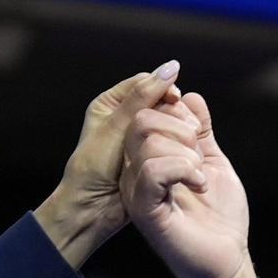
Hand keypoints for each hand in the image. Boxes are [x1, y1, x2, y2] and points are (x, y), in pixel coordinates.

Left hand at [32, 63, 186, 268]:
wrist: (90, 210)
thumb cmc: (93, 169)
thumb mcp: (116, 129)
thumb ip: (142, 99)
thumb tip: (171, 68)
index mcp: (109, 104)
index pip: (144, 83)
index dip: (162, 87)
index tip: (175, 99)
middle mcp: (124, 117)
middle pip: (160, 100)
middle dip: (173, 109)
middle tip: (183, 123)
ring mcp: (139, 137)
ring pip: (169, 120)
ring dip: (179, 128)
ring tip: (186, 139)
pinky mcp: (151, 154)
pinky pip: (171, 141)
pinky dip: (179, 144)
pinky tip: (186, 151)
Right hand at [118, 90, 264, 277]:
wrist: (227, 259)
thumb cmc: (220, 217)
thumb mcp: (212, 162)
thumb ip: (200, 131)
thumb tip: (189, 96)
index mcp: (147, 159)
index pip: (147, 111)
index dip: (176, 109)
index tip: (199, 130)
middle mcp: (134, 173)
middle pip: (141, 120)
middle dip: (180, 127)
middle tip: (200, 155)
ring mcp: (136, 191)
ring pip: (147, 141)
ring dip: (186, 152)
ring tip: (200, 175)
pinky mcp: (145, 210)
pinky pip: (152, 170)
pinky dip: (184, 168)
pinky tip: (200, 184)